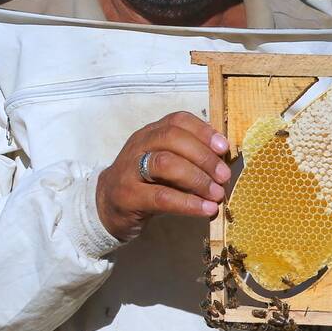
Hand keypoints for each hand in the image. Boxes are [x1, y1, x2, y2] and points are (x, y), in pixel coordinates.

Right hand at [96, 111, 231, 242]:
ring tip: (216, 195)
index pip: (178, 120)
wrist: (106, 206)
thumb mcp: (166, 164)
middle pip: (172, 139)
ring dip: (197, 179)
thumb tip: (224, 162)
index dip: (203, 131)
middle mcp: (139, 145)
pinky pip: (161, 197)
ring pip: (165, 164)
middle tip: (224, 176)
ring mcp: (129, 169)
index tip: (224, 147)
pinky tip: (205, 210)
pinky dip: (187, 203)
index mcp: (151, 133)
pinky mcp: (127, 196)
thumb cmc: (146, 183)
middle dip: (203, 156)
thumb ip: (189, 158)